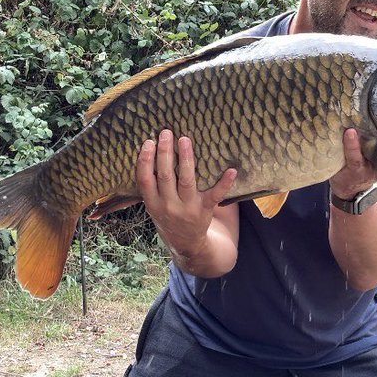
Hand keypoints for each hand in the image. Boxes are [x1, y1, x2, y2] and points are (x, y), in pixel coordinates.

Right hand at [135, 129, 236, 257]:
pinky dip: (224, 183)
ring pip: (187, 181)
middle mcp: (168, 206)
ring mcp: (188, 208)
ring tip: (184, 140)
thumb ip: (150, 186)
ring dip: (186, 159)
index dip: (145, 161)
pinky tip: (231, 170)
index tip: (148, 142)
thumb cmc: (167, 217)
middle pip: (165, 176)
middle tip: (166, 132)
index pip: (145, 180)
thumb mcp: (153, 206)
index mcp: (152, 204)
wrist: (186, 244)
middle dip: (164, 153)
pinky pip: (215, 195)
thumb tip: (150, 152)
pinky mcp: (205, 210)